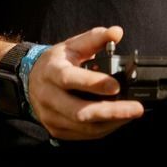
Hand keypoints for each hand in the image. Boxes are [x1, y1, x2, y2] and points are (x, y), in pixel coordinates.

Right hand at [26, 25, 144, 140]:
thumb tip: (117, 32)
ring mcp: (51, 116)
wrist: (30, 80)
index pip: (70, 79)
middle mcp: (49, 97)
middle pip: (79, 111)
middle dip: (111, 112)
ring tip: (132, 114)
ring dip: (111, 122)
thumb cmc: (57, 62)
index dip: (93, 84)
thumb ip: (96, 38)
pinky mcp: (56, 130)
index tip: (116, 86)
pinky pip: (83, 134)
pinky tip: (119, 120)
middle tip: (136, 108)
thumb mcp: (73, 45)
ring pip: (83, 126)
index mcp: (52, 72)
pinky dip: (104, 129)